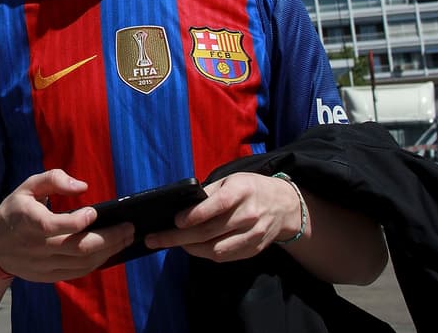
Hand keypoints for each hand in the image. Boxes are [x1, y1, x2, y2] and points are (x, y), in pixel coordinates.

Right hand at [0, 170, 134, 282]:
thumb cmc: (14, 211)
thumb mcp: (27, 187)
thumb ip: (53, 179)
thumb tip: (82, 186)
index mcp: (28, 221)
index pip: (55, 226)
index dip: (78, 221)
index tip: (94, 212)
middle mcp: (37, 247)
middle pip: (78, 248)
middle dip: (108, 239)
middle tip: (129, 228)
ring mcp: (44, 265)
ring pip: (82, 263)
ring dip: (108, 251)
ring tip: (126, 238)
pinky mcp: (49, 276)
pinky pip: (78, 272)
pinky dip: (97, 263)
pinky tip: (109, 251)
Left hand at [143, 172, 300, 261]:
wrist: (283, 205)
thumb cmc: (249, 189)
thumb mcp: (230, 181)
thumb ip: (207, 193)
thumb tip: (180, 206)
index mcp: (241, 192)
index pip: (216, 206)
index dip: (193, 215)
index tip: (174, 221)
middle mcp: (248, 215)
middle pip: (209, 231)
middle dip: (177, 237)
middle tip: (154, 239)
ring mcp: (252, 235)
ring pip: (215, 249)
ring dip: (188, 248)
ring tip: (169, 243)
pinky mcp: (253, 250)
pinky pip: (224, 257)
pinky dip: (204, 254)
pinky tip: (190, 248)